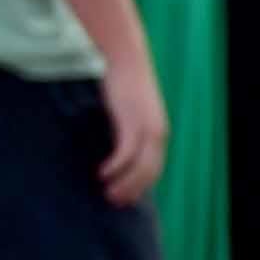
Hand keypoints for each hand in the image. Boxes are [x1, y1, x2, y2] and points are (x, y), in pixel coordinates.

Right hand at [98, 54, 168, 206]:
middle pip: (149, 173)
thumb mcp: (127, 109)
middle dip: (132, 191)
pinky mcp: (132, 122)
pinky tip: (102, 174)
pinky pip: (125, 153)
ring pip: (140, 168)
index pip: (153, 169)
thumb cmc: (121, 81)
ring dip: (124, 184)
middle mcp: (157, 133)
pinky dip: (115, 167)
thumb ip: (125, 127)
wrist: (123, 56)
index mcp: (157, 132)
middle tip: (114, 202)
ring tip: (107, 194)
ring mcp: (146, 128)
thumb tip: (110, 145)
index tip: (124, 199)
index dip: (140, 187)